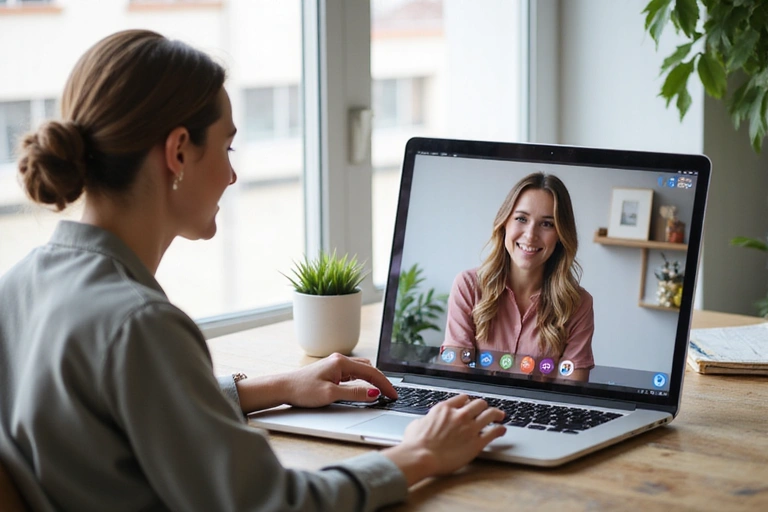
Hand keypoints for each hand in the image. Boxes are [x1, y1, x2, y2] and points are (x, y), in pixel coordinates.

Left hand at [283, 353, 397, 407]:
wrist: (283, 388)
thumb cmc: (302, 390)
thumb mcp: (331, 394)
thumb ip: (355, 394)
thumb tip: (374, 393)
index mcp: (341, 362)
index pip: (371, 373)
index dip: (385, 385)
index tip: (393, 395)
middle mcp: (340, 360)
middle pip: (369, 369)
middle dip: (381, 381)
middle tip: (390, 395)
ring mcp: (335, 365)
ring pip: (361, 370)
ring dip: (372, 380)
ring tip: (381, 393)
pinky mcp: (332, 371)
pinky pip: (353, 374)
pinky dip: (362, 381)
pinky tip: (364, 389)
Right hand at [383, 394, 505, 485]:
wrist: (421, 456)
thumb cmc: (415, 443)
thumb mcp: (416, 424)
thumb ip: (426, 419)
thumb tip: (426, 422)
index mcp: (445, 408)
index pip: (463, 398)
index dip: (467, 401)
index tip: (469, 405)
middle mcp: (460, 415)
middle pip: (479, 403)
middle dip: (483, 406)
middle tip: (486, 409)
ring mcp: (470, 428)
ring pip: (490, 414)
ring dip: (496, 414)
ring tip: (500, 416)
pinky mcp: (476, 443)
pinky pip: (494, 432)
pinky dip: (500, 430)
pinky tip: (502, 430)